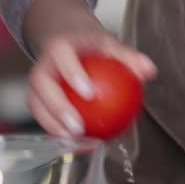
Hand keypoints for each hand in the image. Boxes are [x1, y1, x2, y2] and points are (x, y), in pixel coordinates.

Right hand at [23, 0, 156, 135]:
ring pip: (36, 102)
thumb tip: (149, 70)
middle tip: (78, 125)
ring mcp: (36, 81)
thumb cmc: (90, 46)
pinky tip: (74, 142)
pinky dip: (54, 128)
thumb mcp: (109, 44)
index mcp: (60, 46)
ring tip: (73, 140)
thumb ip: (128, 56)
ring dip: (52, 123)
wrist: (66, 41)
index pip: (62, 57)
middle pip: (42, 84)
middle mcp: (43, 62)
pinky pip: (40, 114)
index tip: (90, 93)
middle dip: (57, 106)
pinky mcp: (34, 96)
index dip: (72, 74)